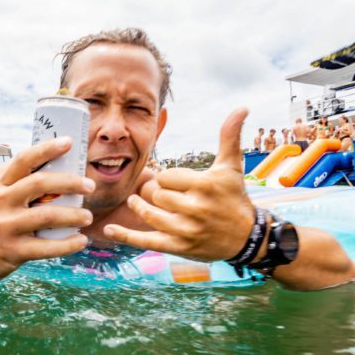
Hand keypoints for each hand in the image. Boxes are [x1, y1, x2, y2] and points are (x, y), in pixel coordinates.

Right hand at [0, 137, 94, 280]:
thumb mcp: (0, 197)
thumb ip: (24, 187)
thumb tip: (64, 172)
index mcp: (2, 186)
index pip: (24, 160)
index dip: (47, 148)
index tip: (69, 142)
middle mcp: (2, 202)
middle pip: (40, 183)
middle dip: (70, 182)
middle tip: (90, 186)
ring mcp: (6, 227)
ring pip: (47, 215)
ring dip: (74, 215)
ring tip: (88, 217)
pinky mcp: (12, 251)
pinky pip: (46, 247)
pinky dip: (68, 244)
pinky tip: (81, 241)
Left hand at [104, 108, 254, 261]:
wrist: (245, 237)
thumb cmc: (234, 197)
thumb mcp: (231, 166)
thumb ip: (229, 136)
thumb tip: (241, 107)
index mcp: (205, 186)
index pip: (166, 176)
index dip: (166, 177)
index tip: (173, 181)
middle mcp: (196, 209)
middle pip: (157, 195)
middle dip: (153, 192)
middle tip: (156, 192)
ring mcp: (187, 231)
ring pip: (150, 215)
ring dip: (139, 207)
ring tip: (135, 200)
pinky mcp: (179, 247)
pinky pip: (147, 241)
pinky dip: (126, 235)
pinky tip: (109, 229)